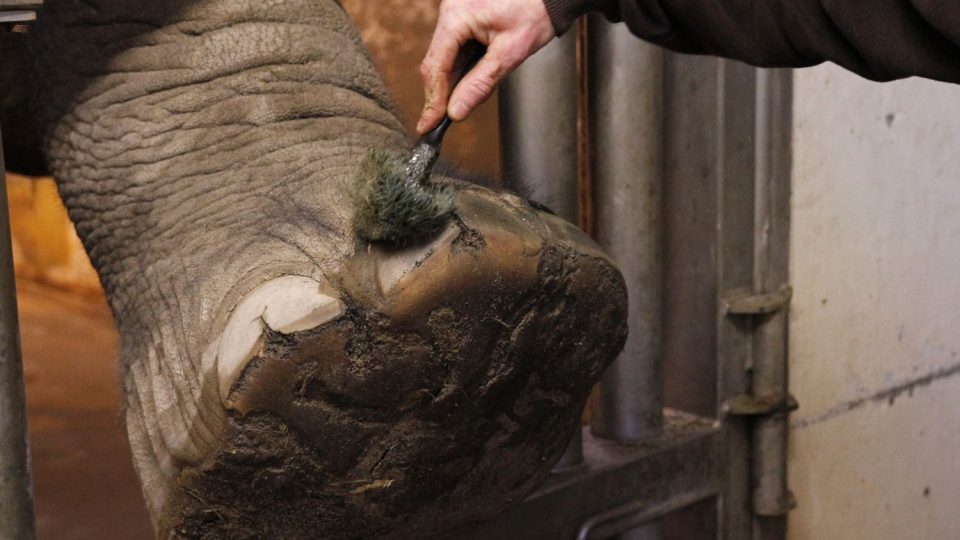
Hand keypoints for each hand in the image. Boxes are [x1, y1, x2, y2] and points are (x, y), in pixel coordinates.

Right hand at [417, 0, 554, 133]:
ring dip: (449, 84)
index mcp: (456, 17)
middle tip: (435, 125)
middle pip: (436, 63)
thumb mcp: (510, 53)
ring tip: (449, 112)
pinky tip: (463, 88)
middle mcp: (450, 13)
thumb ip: (481, 84)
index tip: (428, 125)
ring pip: (445, 58)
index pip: (436, 66)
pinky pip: (455, 49)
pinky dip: (459, 71)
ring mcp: (456, 14)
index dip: (432, 100)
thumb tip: (457, 111)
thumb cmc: (536, 12)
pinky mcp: (465, 19)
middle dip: (438, 95)